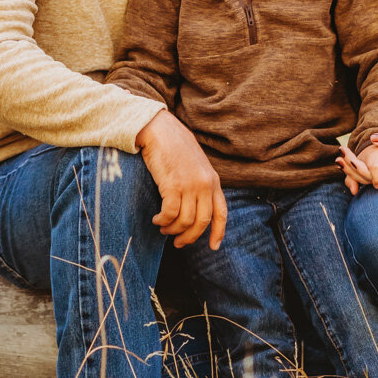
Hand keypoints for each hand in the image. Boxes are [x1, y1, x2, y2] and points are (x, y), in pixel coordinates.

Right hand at [136, 112, 226, 248]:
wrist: (160, 129)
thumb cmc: (175, 146)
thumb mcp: (196, 165)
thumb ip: (200, 184)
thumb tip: (194, 210)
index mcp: (213, 180)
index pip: (221, 212)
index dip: (219, 232)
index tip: (214, 247)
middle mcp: (205, 184)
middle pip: (202, 222)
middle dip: (190, 237)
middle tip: (178, 243)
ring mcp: (190, 185)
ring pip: (185, 221)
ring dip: (172, 230)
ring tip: (164, 228)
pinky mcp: (172, 185)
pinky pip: (170, 214)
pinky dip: (163, 221)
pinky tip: (156, 219)